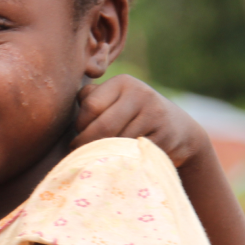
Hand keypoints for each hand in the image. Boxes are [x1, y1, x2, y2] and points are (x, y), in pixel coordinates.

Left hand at [73, 74, 211, 169]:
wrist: (179, 130)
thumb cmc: (133, 116)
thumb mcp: (115, 100)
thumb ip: (92, 98)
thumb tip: (66, 103)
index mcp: (123, 82)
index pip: (90, 106)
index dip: (80, 125)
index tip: (78, 135)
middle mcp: (140, 94)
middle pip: (102, 126)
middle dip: (86, 144)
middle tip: (79, 154)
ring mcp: (154, 115)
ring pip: (116, 142)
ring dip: (103, 154)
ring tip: (97, 158)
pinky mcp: (164, 136)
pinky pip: (133, 154)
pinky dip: (121, 161)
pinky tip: (117, 162)